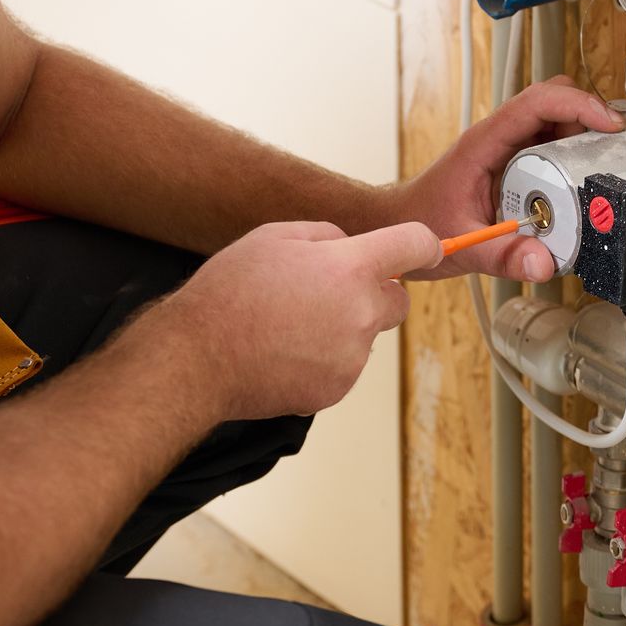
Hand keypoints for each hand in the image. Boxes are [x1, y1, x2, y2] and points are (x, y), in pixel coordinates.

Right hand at [150, 220, 440, 420]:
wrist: (198, 358)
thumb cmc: (230, 293)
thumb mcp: (274, 237)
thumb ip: (326, 236)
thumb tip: (349, 247)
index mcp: (350, 268)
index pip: (415, 246)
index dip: (424, 244)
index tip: (426, 249)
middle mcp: (361, 313)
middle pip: (399, 300)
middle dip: (376, 293)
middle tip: (330, 292)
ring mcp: (351, 357)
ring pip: (366, 335)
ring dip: (344, 328)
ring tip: (290, 325)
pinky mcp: (337, 389)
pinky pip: (345, 366)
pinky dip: (325, 359)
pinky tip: (285, 352)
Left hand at [391, 76, 624, 283]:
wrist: (396, 224)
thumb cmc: (418, 223)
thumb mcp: (462, 245)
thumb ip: (503, 256)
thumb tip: (543, 264)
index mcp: (484, 143)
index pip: (536, 102)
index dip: (577, 105)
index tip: (609, 124)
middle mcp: (497, 137)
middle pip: (552, 101)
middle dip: (589, 114)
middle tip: (617, 146)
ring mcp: (506, 146)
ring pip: (554, 120)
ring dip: (584, 134)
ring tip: (609, 162)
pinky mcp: (512, 161)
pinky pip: (549, 144)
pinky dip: (573, 153)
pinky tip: (586, 179)